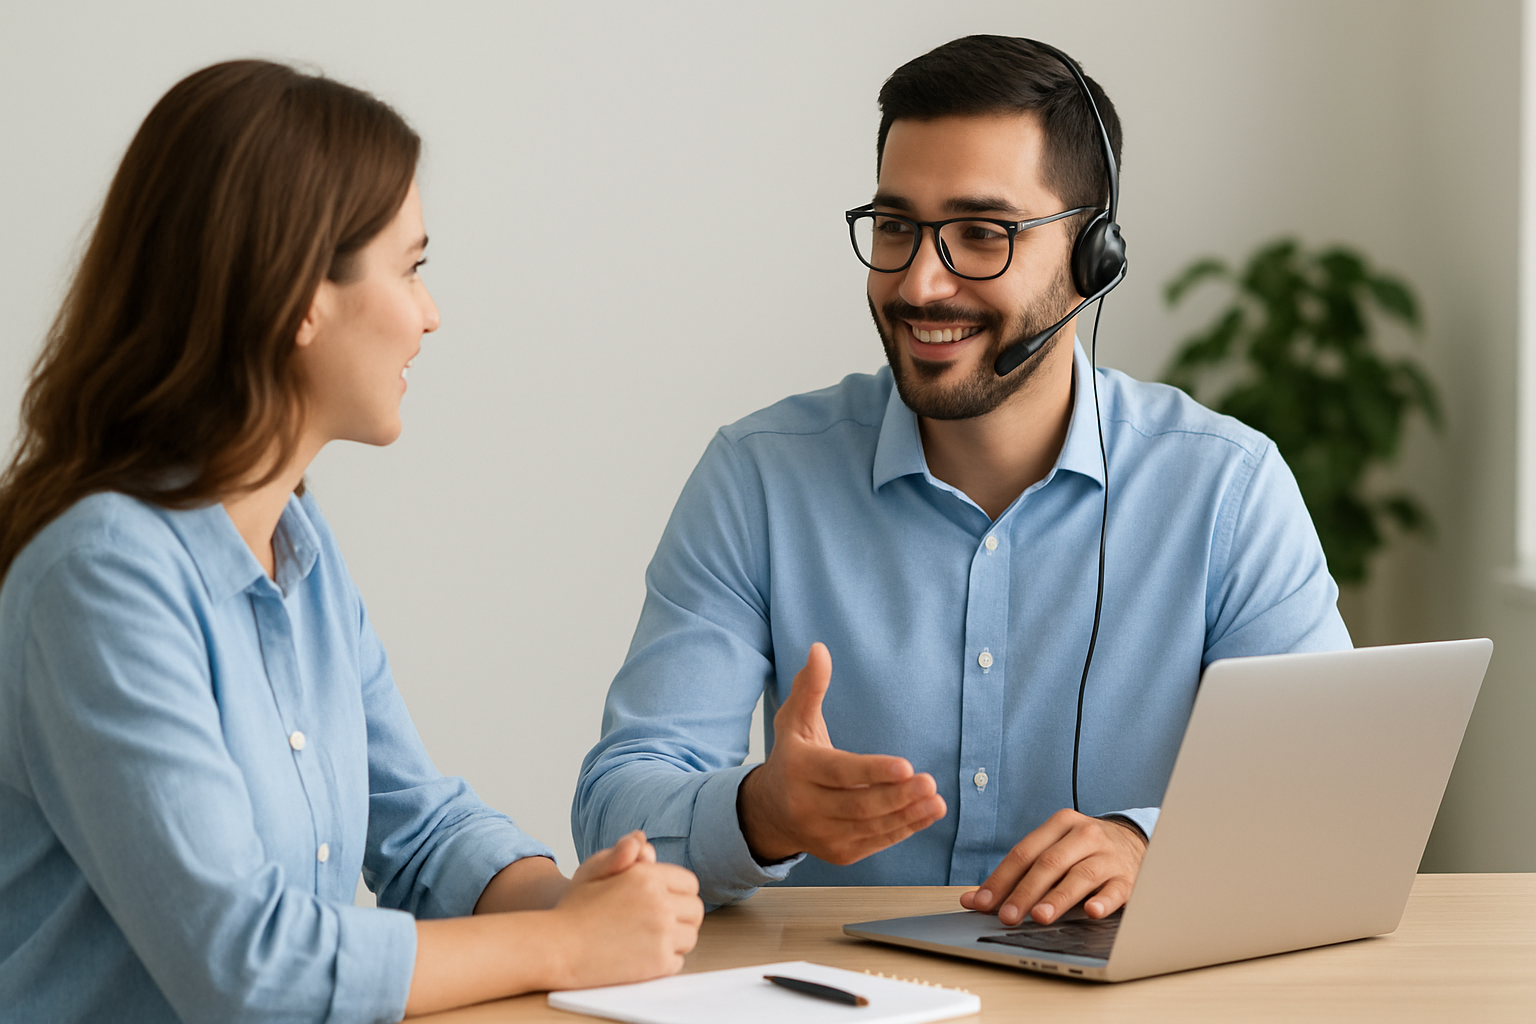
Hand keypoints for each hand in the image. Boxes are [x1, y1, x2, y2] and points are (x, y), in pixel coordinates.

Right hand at [550, 838, 702, 989]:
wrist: (557, 947)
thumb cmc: (573, 908)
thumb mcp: (593, 870)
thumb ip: (621, 853)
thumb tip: (641, 841)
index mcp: (648, 876)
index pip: (690, 884)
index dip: (678, 893)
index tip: (664, 901)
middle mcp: (660, 902)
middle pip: (696, 911)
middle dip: (681, 917)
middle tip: (658, 923)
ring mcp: (662, 933)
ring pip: (690, 937)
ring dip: (675, 939)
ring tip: (647, 939)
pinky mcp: (659, 962)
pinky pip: (678, 961)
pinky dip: (664, 961)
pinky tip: (642, 956)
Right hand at [736, 642, 946, 863]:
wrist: (770, 811)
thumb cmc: (792, 757)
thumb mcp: (794, 720)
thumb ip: (810, 687)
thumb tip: (820, 650)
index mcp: (798, 769)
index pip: (839, 772)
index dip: (873, 771)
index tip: (906, 765)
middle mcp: (805, 806)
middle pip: (858, 805)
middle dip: (898, 796)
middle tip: (930, 782)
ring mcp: (821, 835)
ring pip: (870, 827)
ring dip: (907, 815)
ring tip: (936, 801)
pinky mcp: (838, 854)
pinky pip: (875, 843)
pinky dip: (903, 830)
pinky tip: (925, 814)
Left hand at [959, 809, 1146, 924]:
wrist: (1134, 842)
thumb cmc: (1083, 850)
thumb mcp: (1052, 849)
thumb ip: (1016, 873)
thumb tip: (974, 900)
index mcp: (1060, 823)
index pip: (1024, 852)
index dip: (1001, 878)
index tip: (982, 902)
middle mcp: (1085, 835)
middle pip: (1049, 863)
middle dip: (1025, 892)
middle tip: (1007, 916)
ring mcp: (1108, 855)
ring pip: (1080, 876)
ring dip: (1058, 898)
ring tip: (1040, 917)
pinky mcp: (1128, 877)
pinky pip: (1115, 889)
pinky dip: (1103, 901)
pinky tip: (1092, 912)